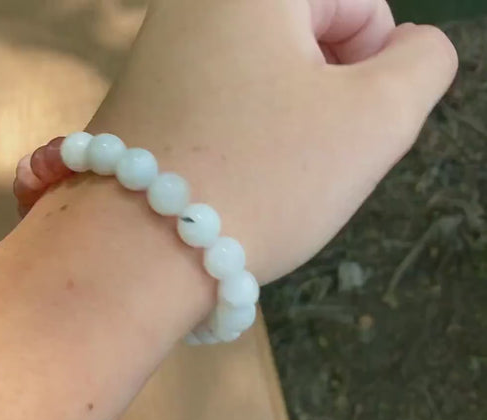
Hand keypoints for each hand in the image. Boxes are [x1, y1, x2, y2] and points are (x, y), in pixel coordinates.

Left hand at [88, 0, 456, 283]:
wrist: (136, 255)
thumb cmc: (262, 179)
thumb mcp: (376, 118)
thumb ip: (423, 66)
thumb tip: (404, 52)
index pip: (357, 4)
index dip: (374, 72)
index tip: (345, 128)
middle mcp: (194, 5)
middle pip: (305, 42)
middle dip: (326, 101)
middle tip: (306, 158)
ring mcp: (157, 55)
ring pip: (263, 82)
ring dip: (286, 127)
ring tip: (266, 177)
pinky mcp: (141, 105)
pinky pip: (220, 111)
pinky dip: (242, 142)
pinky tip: (230, 182)